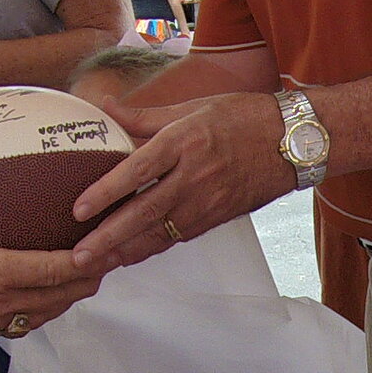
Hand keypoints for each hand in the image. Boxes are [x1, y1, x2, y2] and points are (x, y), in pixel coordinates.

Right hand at [0, 130, 98, 344]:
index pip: (56, 268)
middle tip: (112, 252)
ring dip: (73, 292)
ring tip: (89, 270)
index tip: (111, 243)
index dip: (88, 258)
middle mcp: (4, 301)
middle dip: (93, 275)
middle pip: (66, 293)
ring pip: (52, 311)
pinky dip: (49, 306)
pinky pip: (32, 321)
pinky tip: (50, 292)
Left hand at [69, 92, 296, 271]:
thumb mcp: (193, 106)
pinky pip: (178, 236)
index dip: (106, 193)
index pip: (137, 171)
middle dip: (109, 237)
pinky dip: (151, 248)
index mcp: (185, 141)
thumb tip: (105, 107)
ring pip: (161, 233)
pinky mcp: (217, 217)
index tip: (78, 210)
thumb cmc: (243, 118)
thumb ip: (144, 115)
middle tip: (80, 256)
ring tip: (96, 265)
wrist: (293, 143)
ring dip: (125, 251)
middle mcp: (195, 175)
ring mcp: (208, 201)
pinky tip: (129, 256)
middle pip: (145, 212)